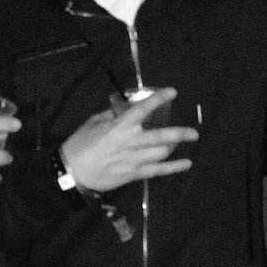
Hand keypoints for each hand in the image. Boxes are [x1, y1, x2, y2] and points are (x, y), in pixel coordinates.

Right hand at [62, 88, 197, 192]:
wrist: (72, 172)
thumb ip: (113, 116)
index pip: (142, 110)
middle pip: (160, 137)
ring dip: (174, 147)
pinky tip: (187, 163)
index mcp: (119, 126)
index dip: (158, 99)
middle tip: (194, 132)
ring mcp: (133, 160)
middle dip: (179, 134)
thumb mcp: (94, 122)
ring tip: (181, 142)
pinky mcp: (133, 174)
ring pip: (161, 153)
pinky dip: (173, 167)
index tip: (173, 92)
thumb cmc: (80, 143)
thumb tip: (125, 109)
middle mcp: (129, 142)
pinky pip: (157, 171)